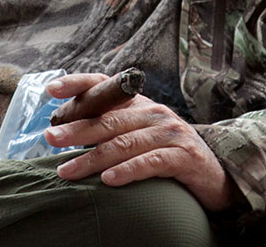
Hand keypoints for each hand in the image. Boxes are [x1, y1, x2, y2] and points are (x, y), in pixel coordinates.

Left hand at [44, 73, 239, 211]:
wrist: (215, 175)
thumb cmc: (168, 155)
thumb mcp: (139, 136)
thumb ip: (111, 130)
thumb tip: (65, 135)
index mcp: (139, 104)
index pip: (105, 86)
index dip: (78, 84)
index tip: (51, 89)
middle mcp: (154, 113)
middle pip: (108, 120)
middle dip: (76, 129)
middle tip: (50, 139)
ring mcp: (170, 133)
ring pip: (124, 144)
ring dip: (92, 158)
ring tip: (67, 170)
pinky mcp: (183, 157)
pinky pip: (150, 163)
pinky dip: (127, 171)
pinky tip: (107, 180)